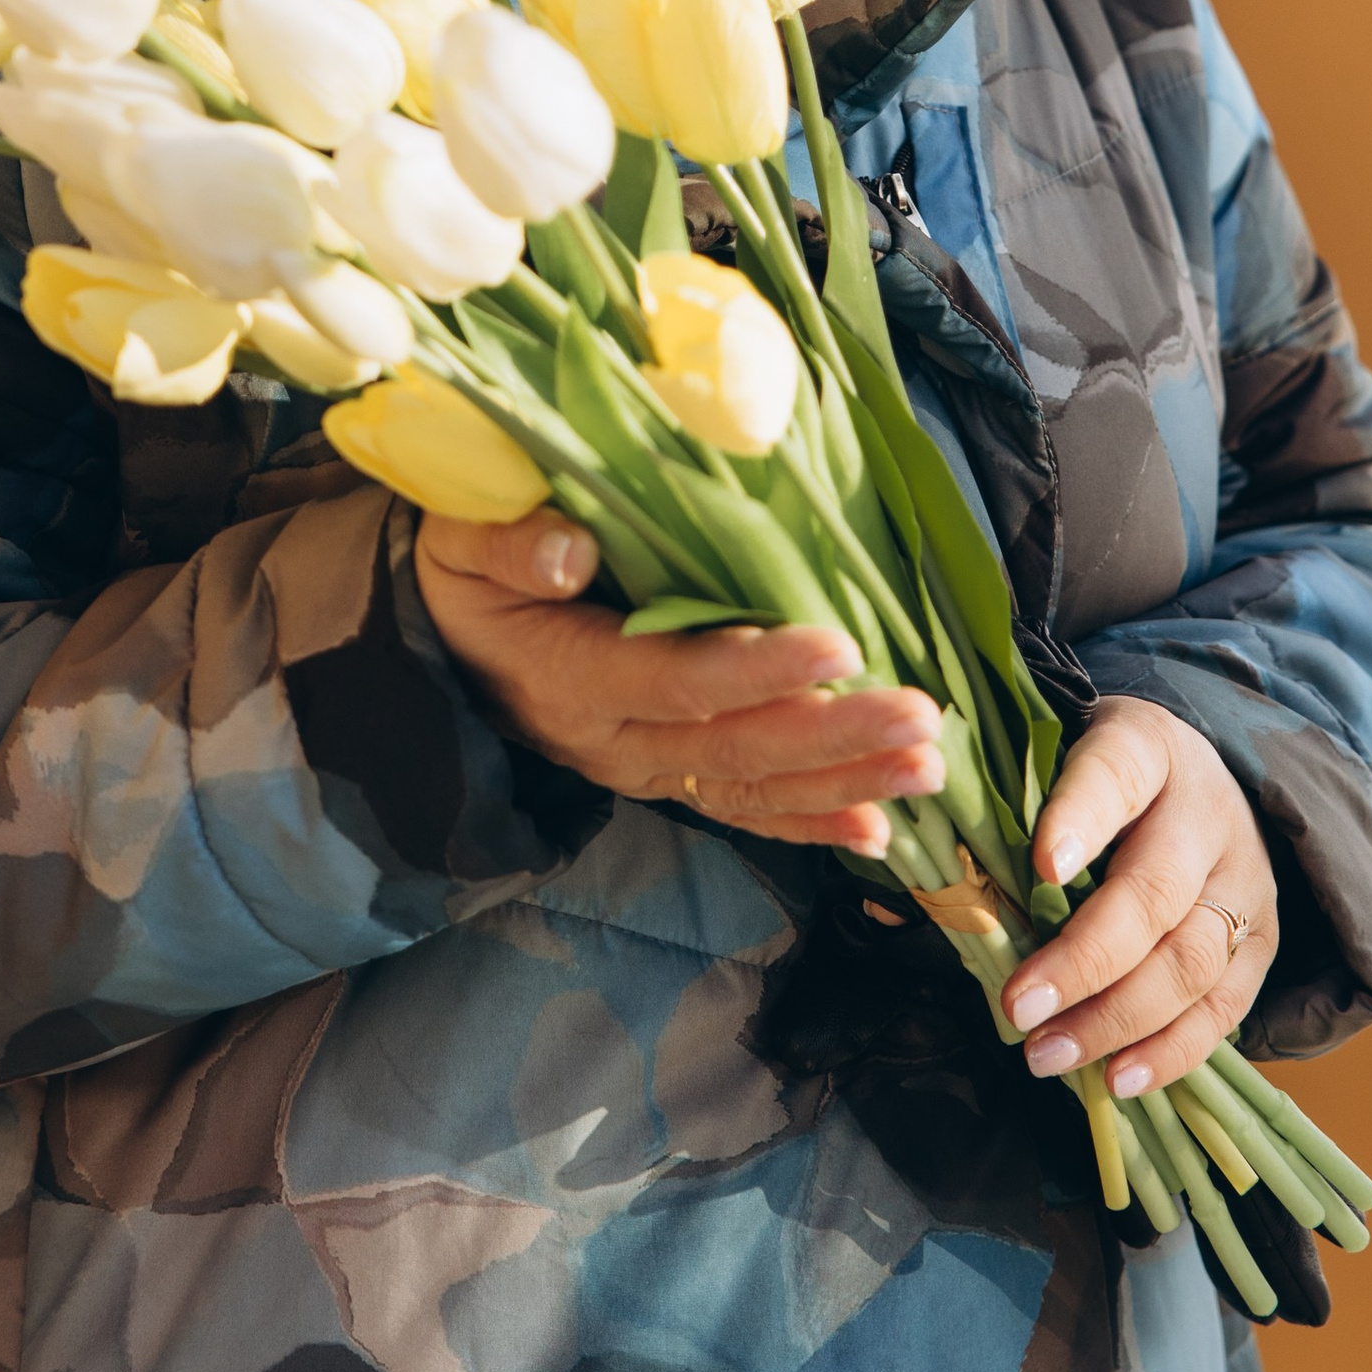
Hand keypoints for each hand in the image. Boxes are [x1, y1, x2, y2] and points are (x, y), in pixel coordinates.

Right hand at [417, 509, 945, 851]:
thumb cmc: (469, 574)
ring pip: (752, 790)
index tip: (839, 649)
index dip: (756, 672)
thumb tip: (570, 550)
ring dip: (845, 783)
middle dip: (834, 738)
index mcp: (567, 675)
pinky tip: (880, 831)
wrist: (445, 642)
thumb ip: (508, 543)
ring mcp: (641, 768)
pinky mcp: (665, 778)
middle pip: (734, 749)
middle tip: (920, 717)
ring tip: (927, 768)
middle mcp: (610, 740)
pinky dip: (812, 824)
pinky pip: (744, 813)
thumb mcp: (461, 540)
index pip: (674, 681)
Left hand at [999, 697, 1277, 1096]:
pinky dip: (1170, 1051)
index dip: (1082, 818)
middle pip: (1155, 891)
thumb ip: (1004, 813)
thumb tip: (910, 903)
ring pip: (1190, 958)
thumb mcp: (1059, 760)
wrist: (1202, 784)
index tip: (1043, 867)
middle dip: (1084, 958)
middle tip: (1019, 1006)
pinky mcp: (1261, 941)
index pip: (1116, 774)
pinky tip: (1117, 1078)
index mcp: (1146, 747)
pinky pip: (1222, 1007)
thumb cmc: (1103, 781)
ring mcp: (1243, 881)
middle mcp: (1206, 812)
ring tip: (1048, 1053)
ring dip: (1116, 1018)